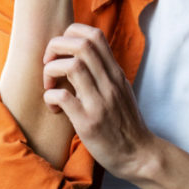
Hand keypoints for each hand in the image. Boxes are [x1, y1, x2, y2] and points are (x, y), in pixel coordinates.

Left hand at [42, 23, 155, 179]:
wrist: (139, 155)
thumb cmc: (124, 122)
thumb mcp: (120, 90)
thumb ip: (104, 72)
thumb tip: (82, 55)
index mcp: (115, 73)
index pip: (95, 34)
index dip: (71, 33)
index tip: (62, 51)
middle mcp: (109, 83)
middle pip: (81, 44)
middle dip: (56, 47)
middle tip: (49, 63)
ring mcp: (100, 102)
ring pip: (72, 66)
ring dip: (51, 71)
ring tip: (50, 86)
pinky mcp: (88, 122)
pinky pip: (63, 97)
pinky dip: (50, 97)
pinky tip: (54, 107)